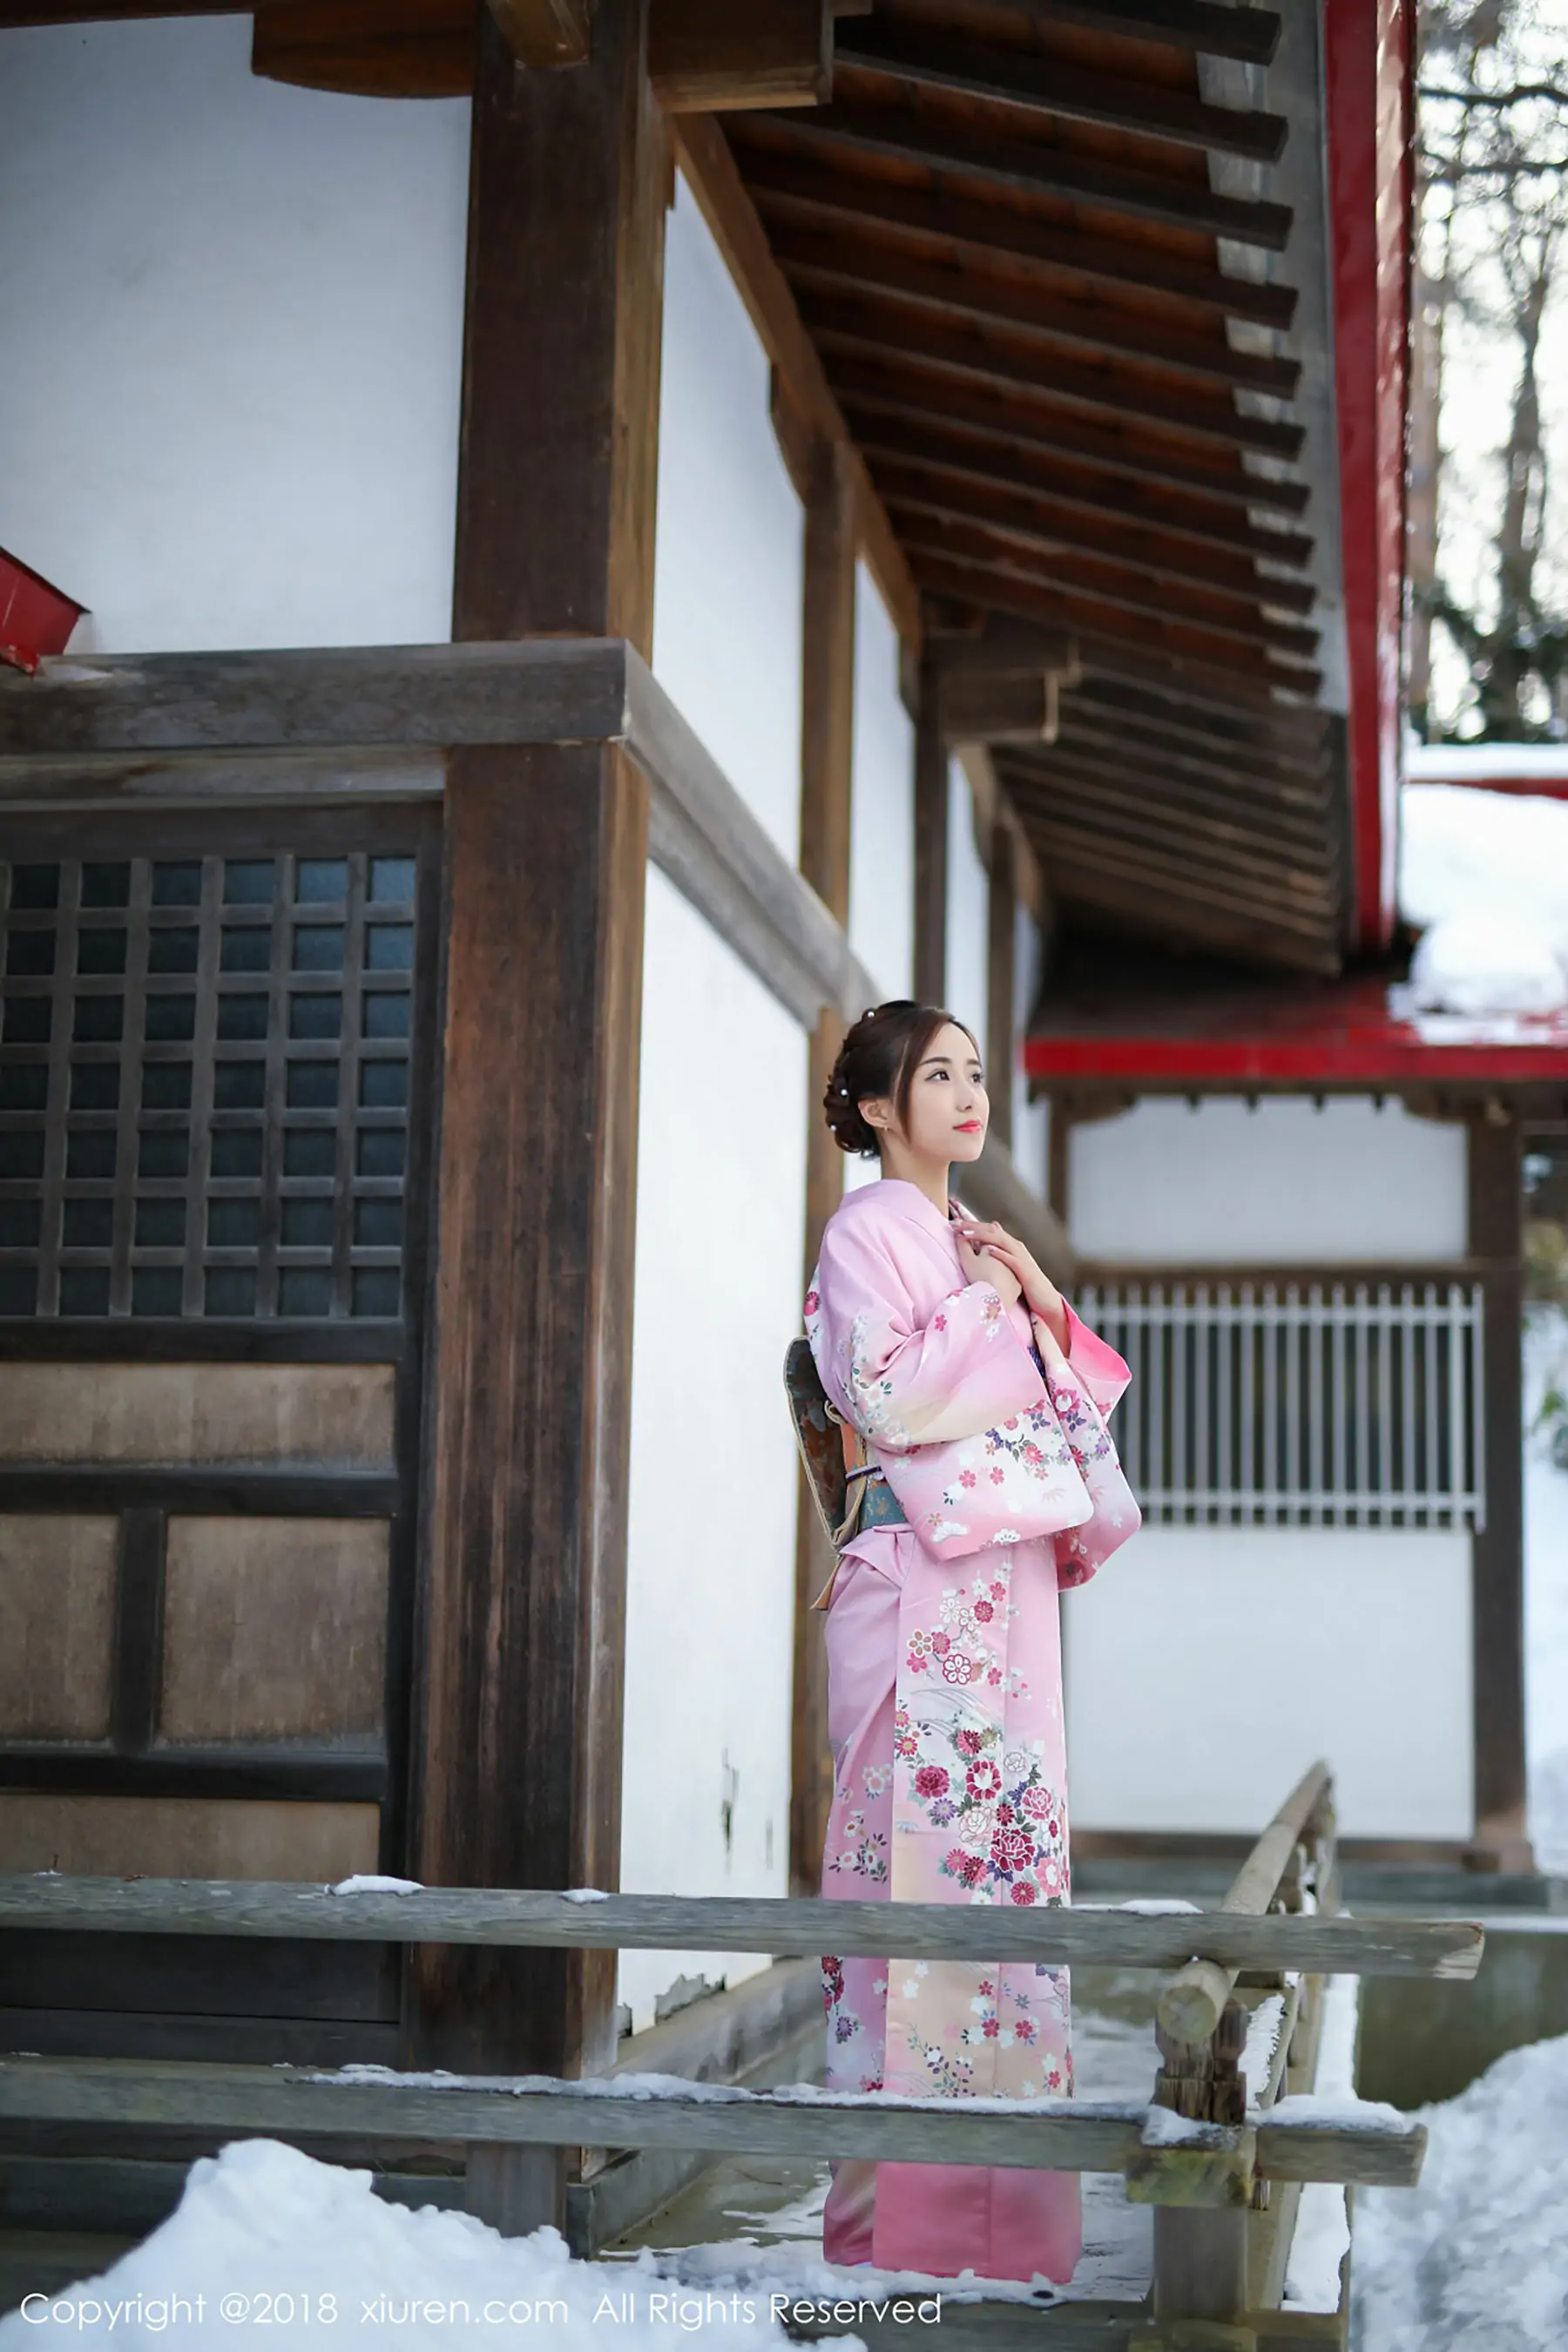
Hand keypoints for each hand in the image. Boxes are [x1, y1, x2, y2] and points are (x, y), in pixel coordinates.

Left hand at [957, 1219, 1068, 1349]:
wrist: (1045, 1298)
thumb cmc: (1024, 1282)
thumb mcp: (1010, 1266)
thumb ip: (1000, 1253)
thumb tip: (988, 1243)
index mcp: (1010, 1245)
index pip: (989, 1230)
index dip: (971, 1225)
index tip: (953, 1223)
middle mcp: (1016, 1247)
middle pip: (992, 1231)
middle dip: (973, 1225)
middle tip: (954, 1223)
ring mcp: (1021, 1257)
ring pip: (1000, 1241)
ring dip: (982, 1235)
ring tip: (965, 1232)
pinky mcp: (1025, 1270)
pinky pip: (1012, 1259)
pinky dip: (1000, 1253)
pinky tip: (988, 1249)